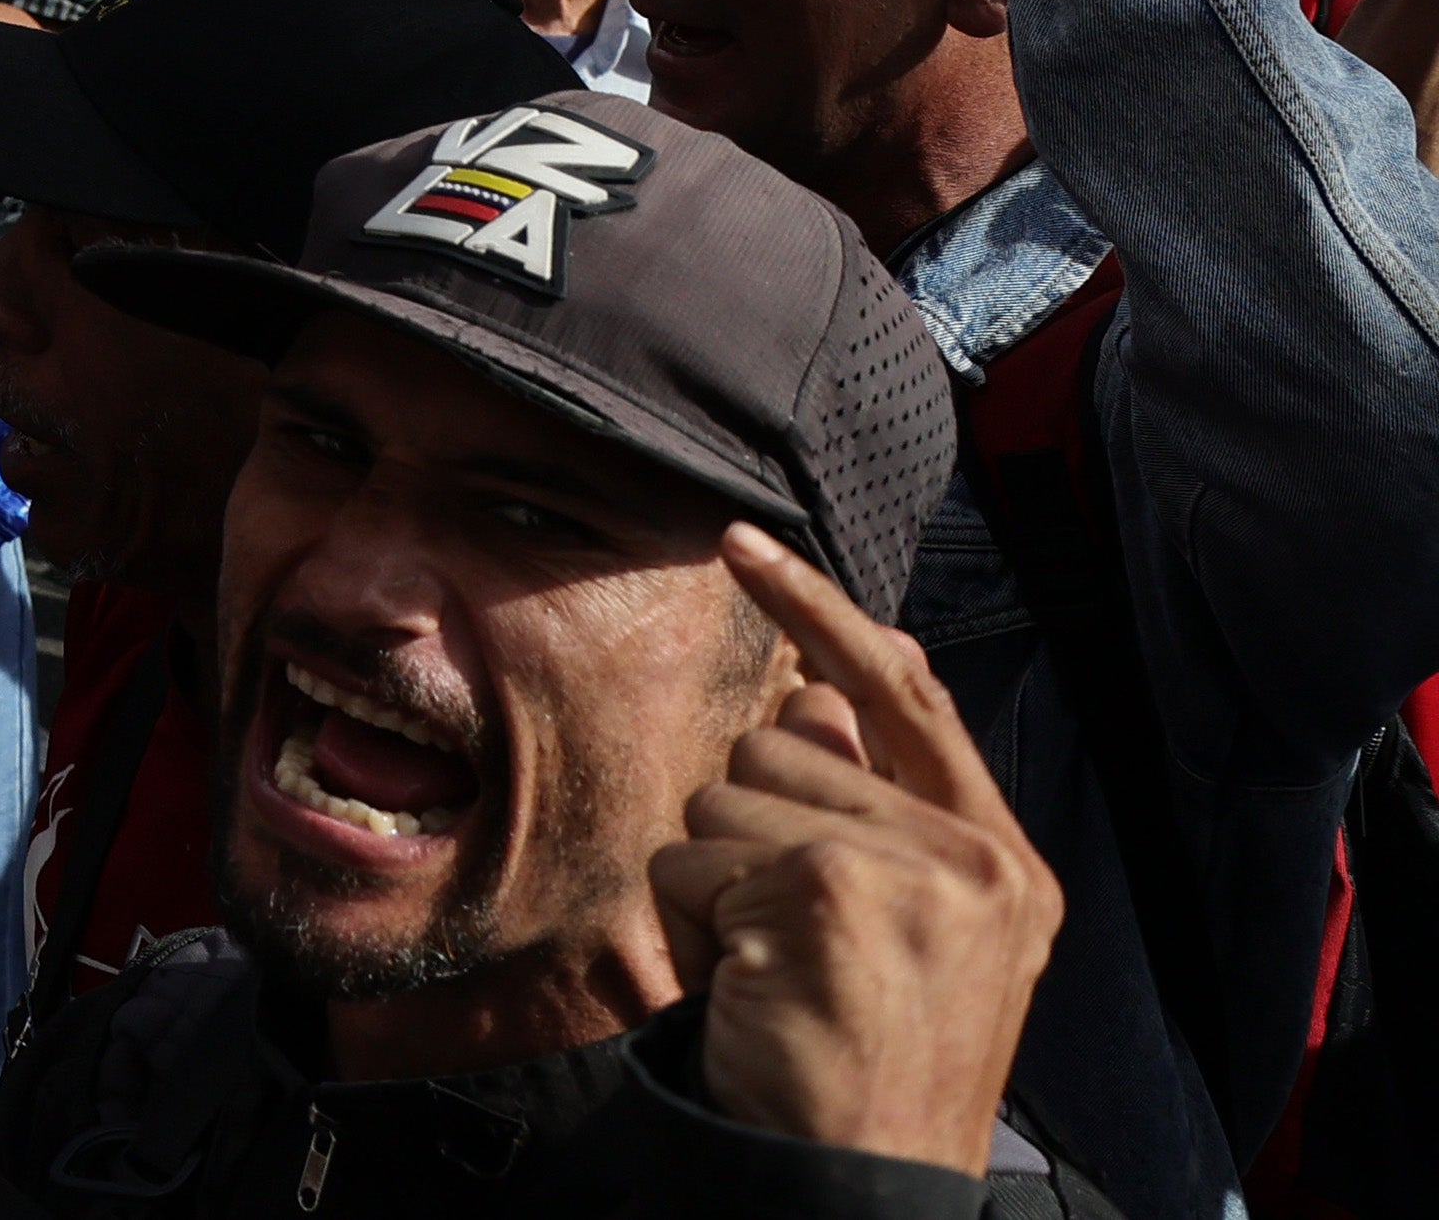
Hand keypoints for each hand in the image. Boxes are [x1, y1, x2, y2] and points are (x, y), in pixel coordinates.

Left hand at [649, 525, 1062, 1174]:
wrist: (870, 1184)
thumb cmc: (867, 1061)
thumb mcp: (903, 931)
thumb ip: (867, 811)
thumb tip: (807, 696)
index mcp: (1006, 863)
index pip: (906, 697)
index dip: (821, 614)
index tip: (740, 543)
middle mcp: (980, 860)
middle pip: (777, 752)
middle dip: (744, 841)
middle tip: (790, 948)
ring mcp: (917, 873)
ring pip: (720, 803)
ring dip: (715, 891)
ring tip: (776, 976)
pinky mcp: (835, 891)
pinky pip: (692, 866)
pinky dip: (694, 933)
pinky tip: (753, 995)